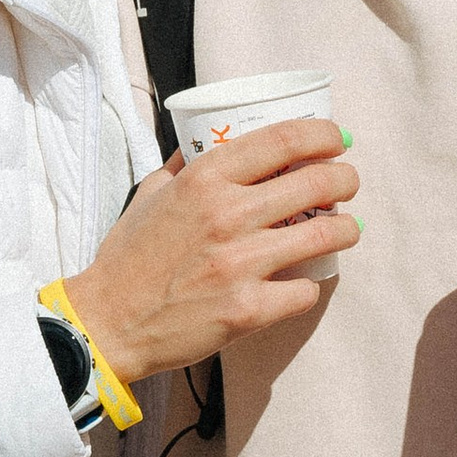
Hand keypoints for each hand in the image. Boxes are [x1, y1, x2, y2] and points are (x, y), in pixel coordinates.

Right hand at [66, 121, 357, 382]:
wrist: (108, 321)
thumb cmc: (128, 256)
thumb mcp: (151, 193)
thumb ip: (183, 165)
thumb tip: (207, 140)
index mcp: (204, 179)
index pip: (282, 140)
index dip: (322, 135)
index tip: (337, 139)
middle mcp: (228, 215)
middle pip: (317, 183)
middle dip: (345, 178)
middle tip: (347, 182)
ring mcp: (241, 264)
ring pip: (324, 236)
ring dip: (345, 229)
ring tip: (346, 228)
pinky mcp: (248, 310)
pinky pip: (305, 291)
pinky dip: (309, 285)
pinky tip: (302, 281)